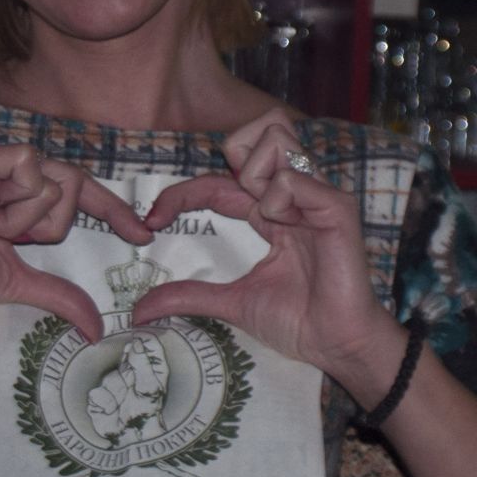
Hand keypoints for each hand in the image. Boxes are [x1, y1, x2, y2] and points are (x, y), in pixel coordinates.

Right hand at [0, 145, 148, 340]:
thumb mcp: (18, 282)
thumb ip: (58, 294)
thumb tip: (95, 326)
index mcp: (15, 187)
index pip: (78, 187)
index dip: (114, 208)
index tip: (144, 234)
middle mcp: (3, 165)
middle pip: (72, 181)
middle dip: (52, 224)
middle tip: (15, 241)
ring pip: (52, 180)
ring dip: (25, 220)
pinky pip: (27, 168)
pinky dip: (13, 205)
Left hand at [129, 112, 404, 397]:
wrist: (337, 346)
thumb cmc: (299, 321)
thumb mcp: (232, 304)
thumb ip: (189, 296)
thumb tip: (139, 310)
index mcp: (270, 210)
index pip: (220, 178)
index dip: (182, 192)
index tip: (151, 221)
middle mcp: (292, 194)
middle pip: (260, 130)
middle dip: (233, 156)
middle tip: (227, 202)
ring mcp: (315, 196)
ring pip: (277, 137)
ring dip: (256, 170)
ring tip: (263, 213)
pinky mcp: (336, 208)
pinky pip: (294, 179)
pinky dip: (279, 198)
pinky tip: (284, 225)